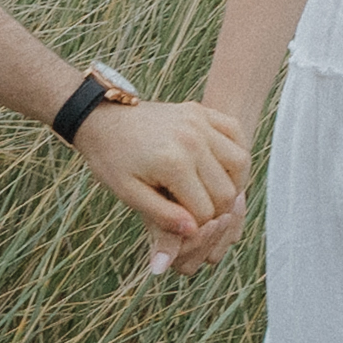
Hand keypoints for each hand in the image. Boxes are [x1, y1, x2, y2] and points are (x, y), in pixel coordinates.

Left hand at [73, 101, 249, 262]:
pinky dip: (235, 154)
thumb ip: (161, 216)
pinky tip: (222, 169)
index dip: (197, 228)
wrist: (103, 119)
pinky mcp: (202, 111)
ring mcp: (200, 122)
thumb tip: (193, 232)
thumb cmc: (112, 161)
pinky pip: (236, 133)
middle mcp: (193, 140)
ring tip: (214, 195)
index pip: (205, 212)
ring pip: (239, 164)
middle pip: (226, 192)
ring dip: (232, 184)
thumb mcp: (129, 194)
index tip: (183, 228)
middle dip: (216, 212)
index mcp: (173, 164)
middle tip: (199, 215)